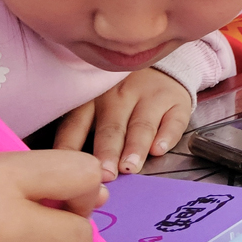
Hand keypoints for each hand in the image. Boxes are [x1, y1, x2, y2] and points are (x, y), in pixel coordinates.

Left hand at [54, 68, 191, 179]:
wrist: (163, 68)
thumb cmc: (120, 96)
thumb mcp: (93, 103)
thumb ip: (78, 131)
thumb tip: (64, 169)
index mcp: (92, 100)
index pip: (76, 126)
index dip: (72, 149)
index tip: (72, 171)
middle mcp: (119, 96)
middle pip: (111, 127)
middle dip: (107, 151)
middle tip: (105, 173)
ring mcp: (150, 97)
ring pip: (141, 124)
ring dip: (135, 146)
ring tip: (130, 166)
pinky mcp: (177, 103)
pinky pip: (173, 121)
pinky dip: (167, 136)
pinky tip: (160, 149)